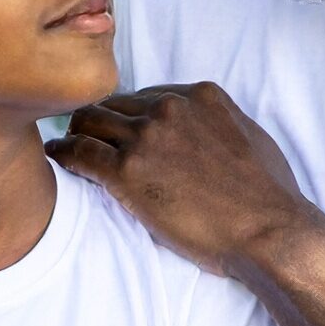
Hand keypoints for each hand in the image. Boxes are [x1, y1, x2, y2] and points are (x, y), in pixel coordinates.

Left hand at [47, 83, 324, 276]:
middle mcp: (170, 108)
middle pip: (114, 103)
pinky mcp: (127, 172)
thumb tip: (205, 128)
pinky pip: (79, 152)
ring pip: (89, 120)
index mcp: (200, 96)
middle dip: (101, 120)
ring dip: (78, 133)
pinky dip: (63, 153)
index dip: (130, 113)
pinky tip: (56, 158)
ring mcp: (146, 138)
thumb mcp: (249, 136)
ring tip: (68, 146)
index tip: (120, 128)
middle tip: (87, 137)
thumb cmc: (268, 194)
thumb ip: (218, 122)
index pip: (146, 94)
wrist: (268, 231)